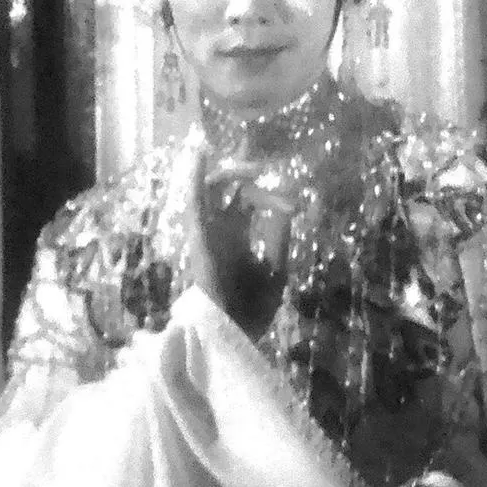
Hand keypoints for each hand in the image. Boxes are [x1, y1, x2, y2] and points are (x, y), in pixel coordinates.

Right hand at [187, 149, 294, 338]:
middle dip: (245, 172)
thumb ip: (278, 239)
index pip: (247, 202)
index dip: (268, 195)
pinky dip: (195, 178)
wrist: (234, 331)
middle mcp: (221, 230)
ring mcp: (209, 231)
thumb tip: (287, 209)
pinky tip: (199, 155)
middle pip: (229, 190)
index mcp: (238, 237)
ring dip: (229, 172)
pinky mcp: (199, 235)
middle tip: (263, 164)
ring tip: (250, 165)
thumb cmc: (253, 307)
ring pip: (212, 190)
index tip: (292, 203)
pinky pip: (194, 202)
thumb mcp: (276, 269)